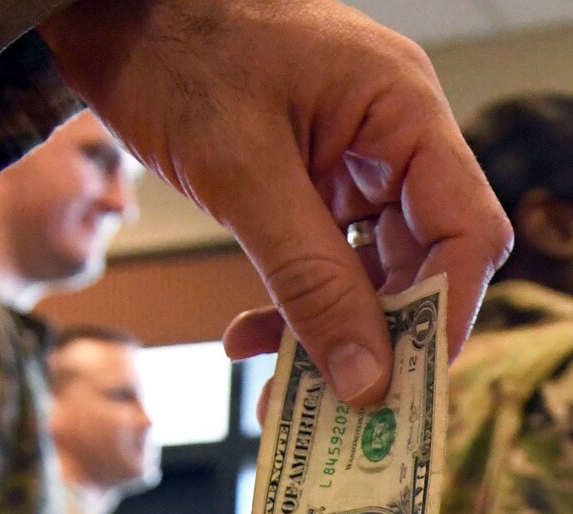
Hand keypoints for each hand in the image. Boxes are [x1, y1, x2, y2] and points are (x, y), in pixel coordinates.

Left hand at [40, 0, 511, 405]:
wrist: (105, 1)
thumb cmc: (172, 48)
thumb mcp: (242, 172)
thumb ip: (309, 279)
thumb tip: (366, 380)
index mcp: (404, 110)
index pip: (467, 231)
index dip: (446, 315)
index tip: (405, 385)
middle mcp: (394, 135)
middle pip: (427, 261)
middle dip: (381, 340)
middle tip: (343, 414)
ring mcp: (354, 156)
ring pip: (373, 270)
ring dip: (330, 333)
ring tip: (282, 390)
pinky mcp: (312, 175)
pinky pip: (326, 257)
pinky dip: (294, 303)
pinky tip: (249, 337)